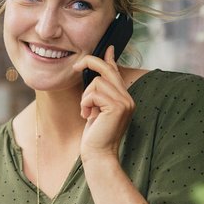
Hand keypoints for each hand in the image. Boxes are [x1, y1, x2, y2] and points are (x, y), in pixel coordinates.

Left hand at [75, 45, 134, 161]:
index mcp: (124, 99)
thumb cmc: (95, 136)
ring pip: (97, 82)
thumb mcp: (96, 110)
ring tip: (87, 112)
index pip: (116, 73)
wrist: (98, 155)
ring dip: (85, 97)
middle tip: (75, 66)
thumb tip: (95, 77)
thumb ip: (99, 94)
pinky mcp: (117, 106)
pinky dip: (86, 103)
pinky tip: (88, 116)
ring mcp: (124, 102)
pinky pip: (94, 93)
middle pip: (107, 70)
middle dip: (89, 63)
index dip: (110, 59)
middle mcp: (127, 98)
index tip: (109, 48)